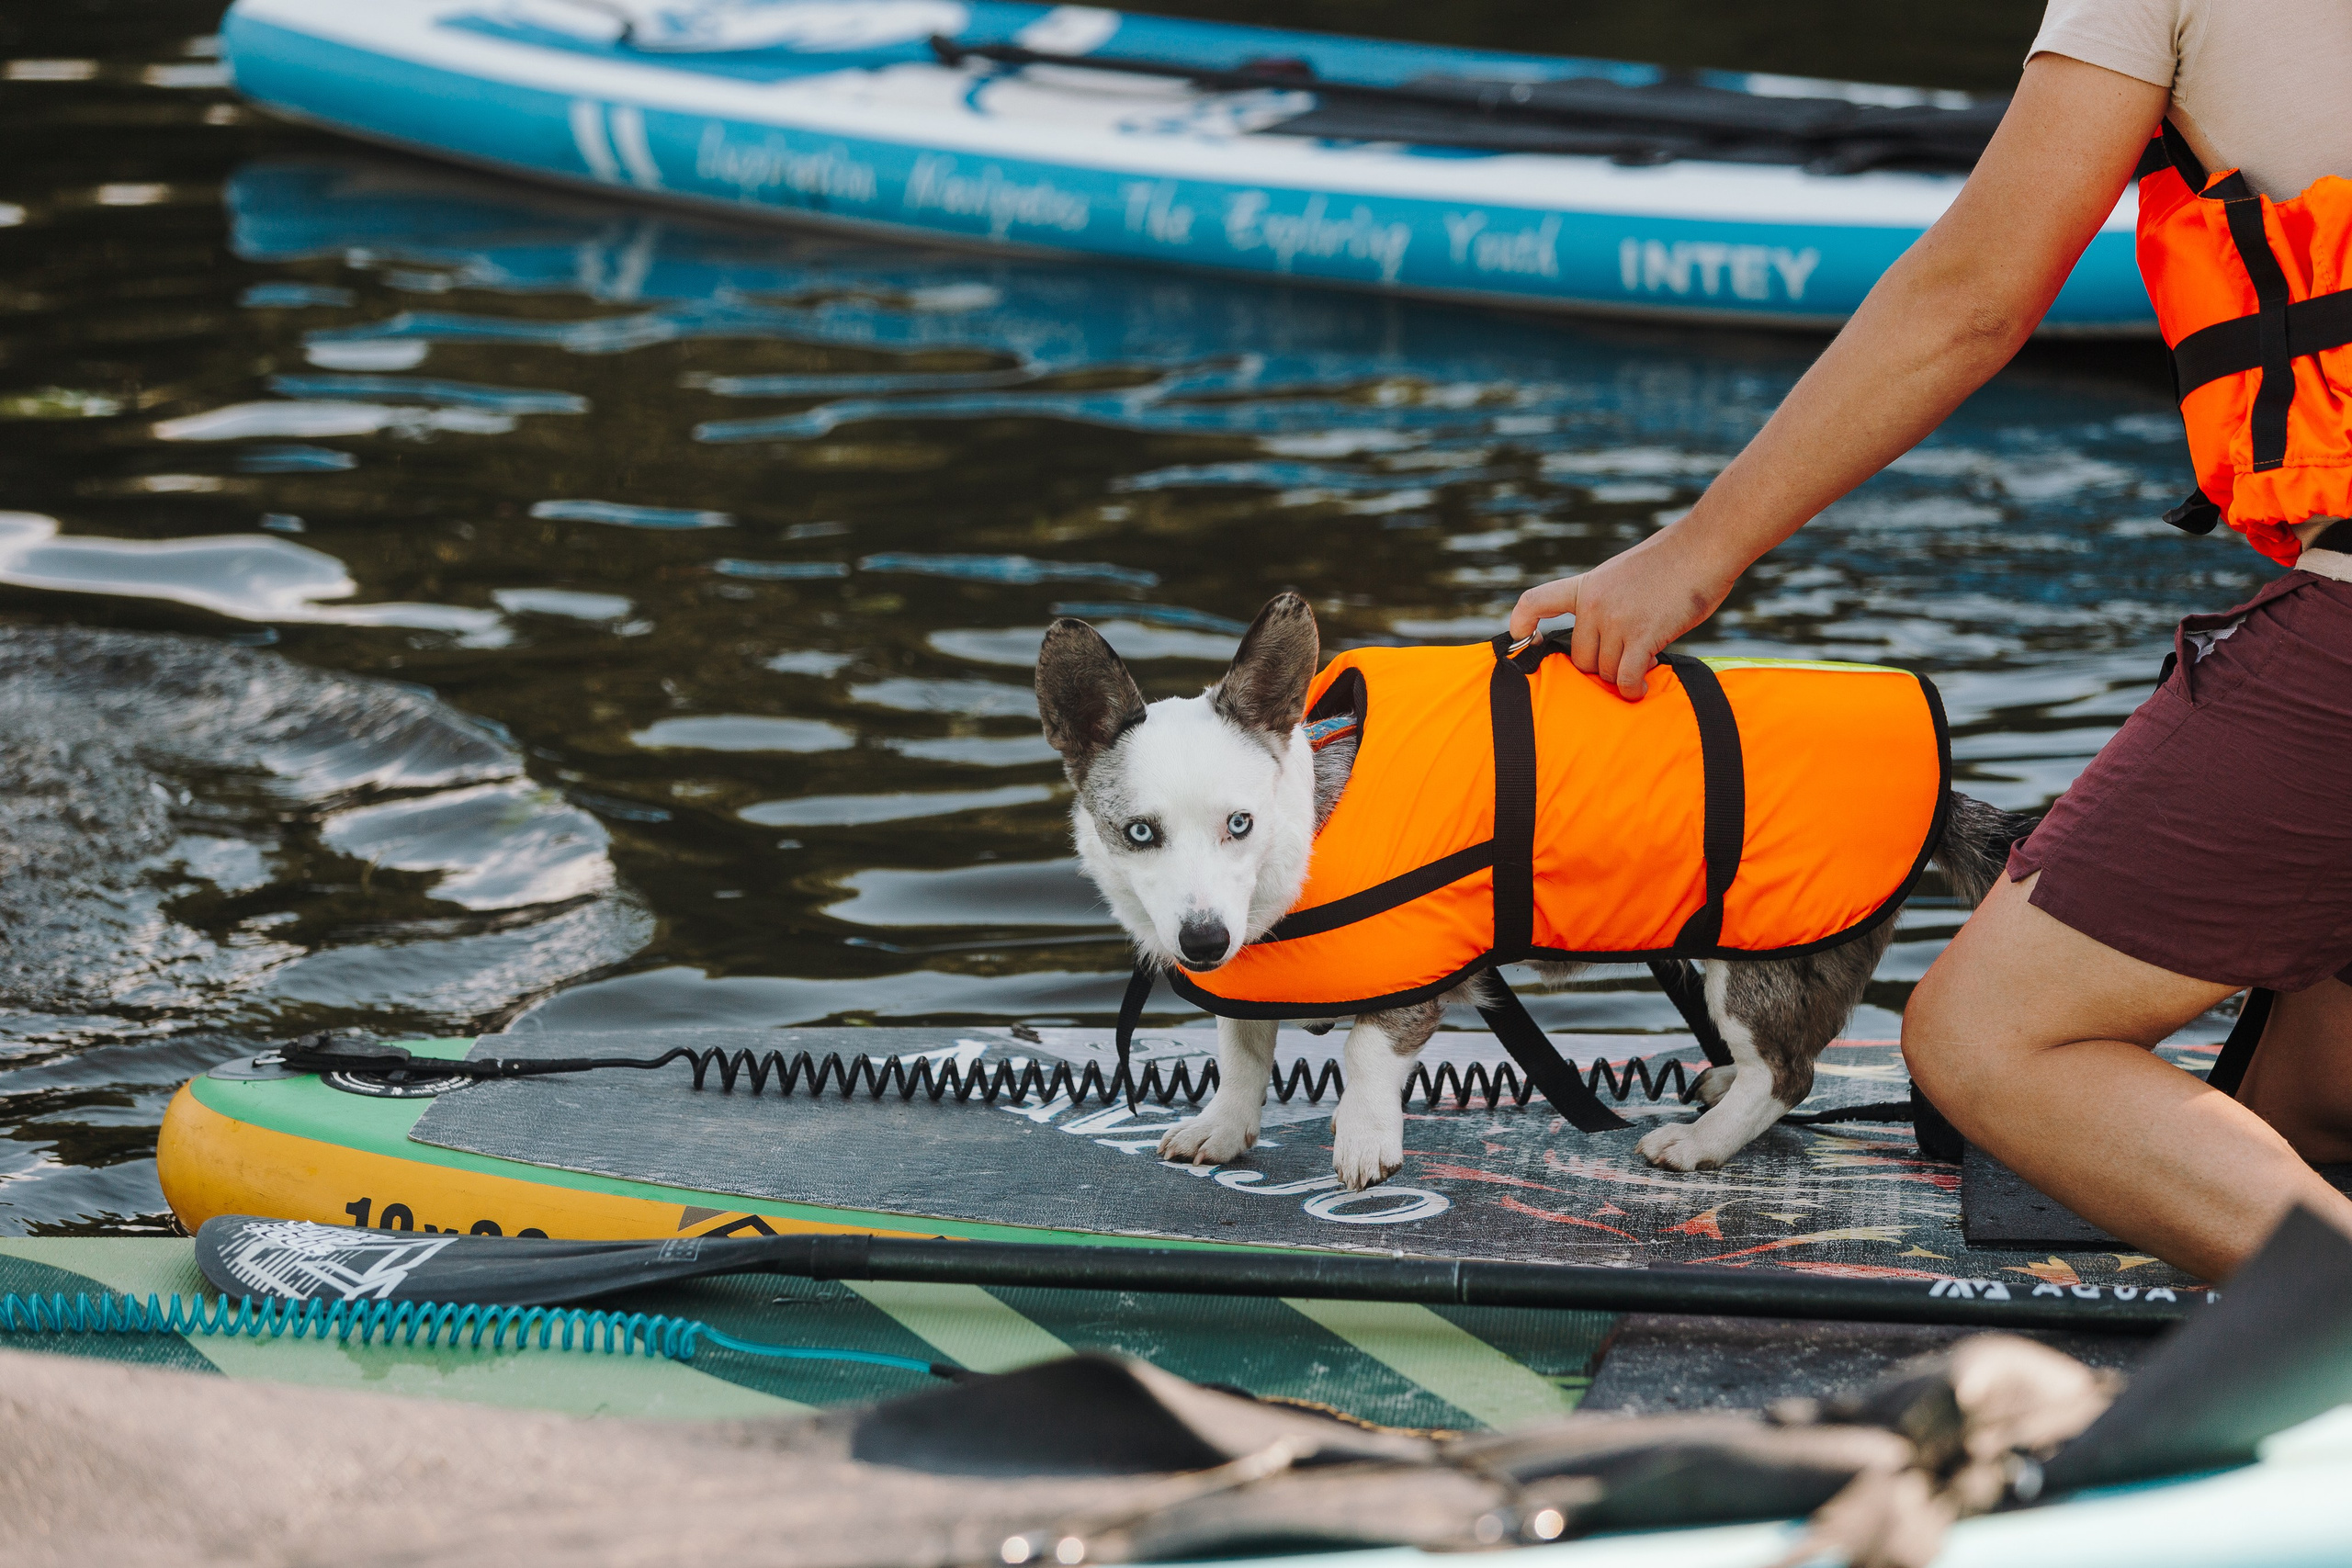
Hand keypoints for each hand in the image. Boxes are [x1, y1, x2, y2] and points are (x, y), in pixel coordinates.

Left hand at [1509, 529, 1734, 700]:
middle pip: (1580, 658)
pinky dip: (1631, 690)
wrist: (1705, 546)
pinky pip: (1624, 679)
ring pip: (1603, 671)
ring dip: (1622, 675)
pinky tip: (1640, 688)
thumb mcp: (1624, 573)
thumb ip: (1607, 601)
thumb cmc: (1674, 561)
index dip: (1522, 623)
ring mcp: (1616, 620)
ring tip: (1645, 660)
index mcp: (1587, 586)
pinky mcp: (1642, 636)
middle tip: (1627, 657)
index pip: (1537, 601)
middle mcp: (1594, 604)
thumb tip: (1605, 639)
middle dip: (1601, 666)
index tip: (1518, 637)